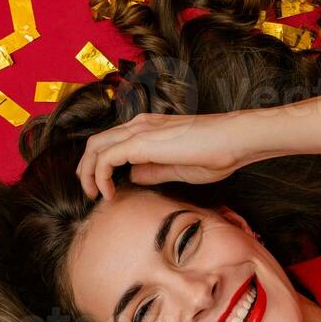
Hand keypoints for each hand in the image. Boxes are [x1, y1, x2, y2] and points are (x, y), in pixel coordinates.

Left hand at [76, 95, 320, 199]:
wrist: (234, 140)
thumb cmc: (217, 153)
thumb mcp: (178, 168)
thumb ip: (153, 171)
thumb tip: (134, 177)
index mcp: (148, 129)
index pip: (112, 143)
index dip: (101, 166)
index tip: (106, 191)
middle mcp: (139, 125)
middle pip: (97, 143)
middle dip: (86, 169)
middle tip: (90, 193)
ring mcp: (139, 131)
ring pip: (95, 148)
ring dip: (88, 173)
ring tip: (93, 195)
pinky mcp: (141, 142)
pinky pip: (106, 159)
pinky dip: (100, 177)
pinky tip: (108, 194)